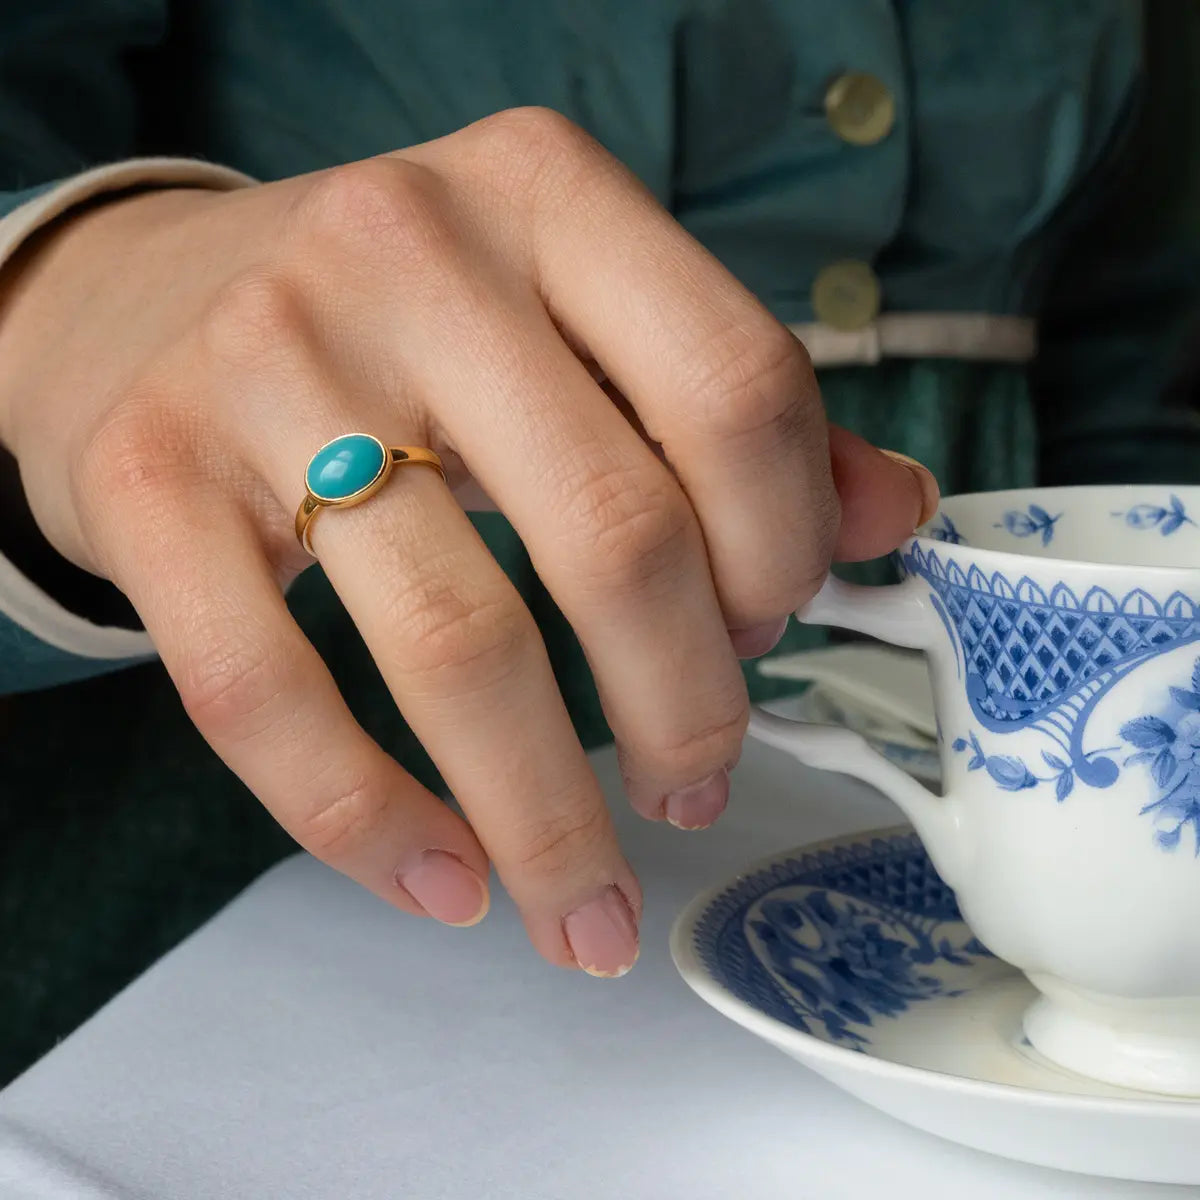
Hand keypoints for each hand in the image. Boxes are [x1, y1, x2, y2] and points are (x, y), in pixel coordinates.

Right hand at [0, 109, 933, 975]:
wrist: (145, 298)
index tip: (768, 638)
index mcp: (546, 194)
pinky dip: (370, 823)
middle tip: (693, 785)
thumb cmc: (398, 323)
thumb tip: (895, 515)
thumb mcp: (573, 315)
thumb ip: (732, 414)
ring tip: (590, 902)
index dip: (785, 551)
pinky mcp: (147, 479)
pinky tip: (446, 883)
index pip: (735, 390)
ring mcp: (262, 364)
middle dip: (688, 710)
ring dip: (549, 817)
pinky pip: (267, 695)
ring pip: (456, 642)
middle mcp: (406, 255)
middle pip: (617, 537)